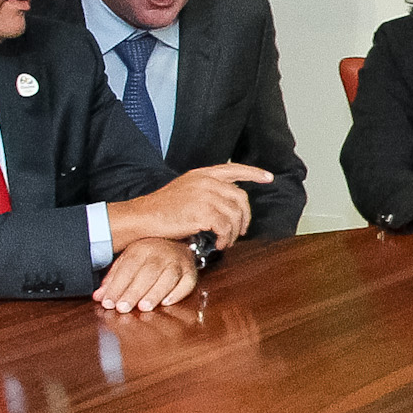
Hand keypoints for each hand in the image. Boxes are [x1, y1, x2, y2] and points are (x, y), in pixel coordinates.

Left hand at [93, 235, 201, 312]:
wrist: (176, 242)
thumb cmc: (149, 254)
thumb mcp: (127, 260)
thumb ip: (113, 279)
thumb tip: (98, 297)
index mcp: (142, 249)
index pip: (128, 268)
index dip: (117, 286)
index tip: (109, 302)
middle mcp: (161, 253)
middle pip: (148, 272)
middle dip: (134, 292)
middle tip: (123, 308)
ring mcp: (178, 262)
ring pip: (168, 277)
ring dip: (155, 293)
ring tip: (144, 308)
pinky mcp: (191, 271)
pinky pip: (187, 282)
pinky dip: (178, 293)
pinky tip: (166, 302)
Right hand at [112, 163, 271, 249]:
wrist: (143, 217)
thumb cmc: (162, 208)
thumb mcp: (186, 189)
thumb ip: (206, 190)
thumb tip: (227, 205)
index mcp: (203, 174)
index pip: (234, 168)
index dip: (254, 173)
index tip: (268, 177)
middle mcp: (206, 181)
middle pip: (241, 198)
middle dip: (245, 217)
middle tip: (241, 231)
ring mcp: (205, 196)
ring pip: (235, 215)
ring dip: (234, 232)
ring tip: (226, 241)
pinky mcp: (203, 212)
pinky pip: (225, 228)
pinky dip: (226, 239)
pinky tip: (220, 244)